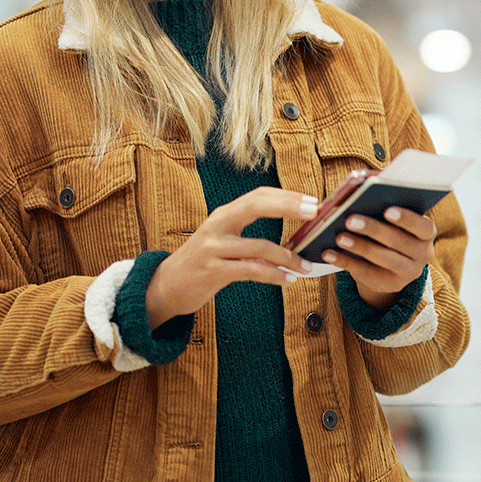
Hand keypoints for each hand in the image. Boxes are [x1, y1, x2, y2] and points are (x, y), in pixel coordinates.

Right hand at [146, 187, 316, 328]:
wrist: (166, 286)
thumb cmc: (202, 263)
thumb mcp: (221, 240)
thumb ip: (247, 234)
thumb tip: (290, 238)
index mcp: (223, 215)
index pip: (257, 196)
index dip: (285, 195)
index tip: (311, 200)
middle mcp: (217, 226)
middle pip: (256, 206)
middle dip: (288, 206)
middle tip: (314, 212)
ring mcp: (213, 248)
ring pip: (258, 246)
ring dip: (288, 257)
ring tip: (306, 266)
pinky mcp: (213, 271)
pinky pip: (251, 271)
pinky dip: (274, 275)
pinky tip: (288, 280)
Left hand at [321, 207, 436, 310]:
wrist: (392, 264)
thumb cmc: (390, 230)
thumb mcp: (393, 222)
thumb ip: (383, 210)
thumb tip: (356, 199)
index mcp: (426, 232)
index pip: (422, 226)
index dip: (406, 218)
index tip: (387, 210)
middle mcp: (423, 254)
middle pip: (399, 242)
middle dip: (373, 230)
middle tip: (350, 220)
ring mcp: (408, 272)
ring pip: (384, 259)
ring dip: (359, 247)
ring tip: (339, 238)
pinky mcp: (389, 284)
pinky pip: (366, 273)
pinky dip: (345, 262)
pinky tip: (329, 254)